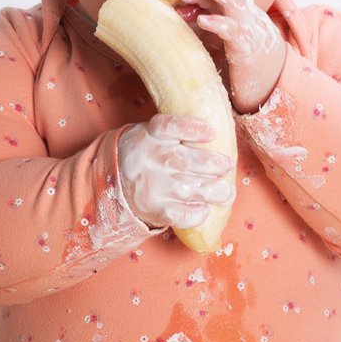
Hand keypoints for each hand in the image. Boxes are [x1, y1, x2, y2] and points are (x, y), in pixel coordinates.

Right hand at [118, 115, 234, 229]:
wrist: (114, 179)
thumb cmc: (147, 153)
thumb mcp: (154, 134)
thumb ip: (180, 133)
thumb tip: (220, 138)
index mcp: (150, 135)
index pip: (169, 127)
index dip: (192, 129)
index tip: (212, 132)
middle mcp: (149, 159)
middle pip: (184, 161)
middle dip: (211, 164)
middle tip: (226, 165)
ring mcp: (151, 186)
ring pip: (186, 189)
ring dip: (211, 191)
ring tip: (227, 192)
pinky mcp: (153, 208)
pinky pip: (179, 214)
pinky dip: (196, 213)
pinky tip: (205, 208)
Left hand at [178, 0, 286, 113]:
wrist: (272, 81)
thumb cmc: (244, 60)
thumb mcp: (224, 37)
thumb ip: (208, 21)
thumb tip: (180, 10)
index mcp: (238, 11)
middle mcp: (244, 14)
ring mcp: (248, 27)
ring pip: (232, 1)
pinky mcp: (247, 46)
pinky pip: (233, 30)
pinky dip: (218, 23)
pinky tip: (203, 20)